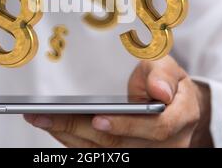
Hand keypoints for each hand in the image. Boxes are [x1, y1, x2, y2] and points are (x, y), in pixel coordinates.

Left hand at [24, 55, 212, 146]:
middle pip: (120, 145)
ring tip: (40, 119)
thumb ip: (163, 74)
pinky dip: (73, 140)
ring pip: (104, 151)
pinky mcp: (126, 154)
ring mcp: (144, 153)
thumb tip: (160, 91)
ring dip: (69, 136)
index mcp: (181, 118)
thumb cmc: (166, 81)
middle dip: (80, 129)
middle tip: (46, 116)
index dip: (127, 126)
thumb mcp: (168, 67)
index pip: (156, 128)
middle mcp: (166, 143)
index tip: (98, 119)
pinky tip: (53, 126)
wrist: (174, 103)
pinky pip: (97, 152)